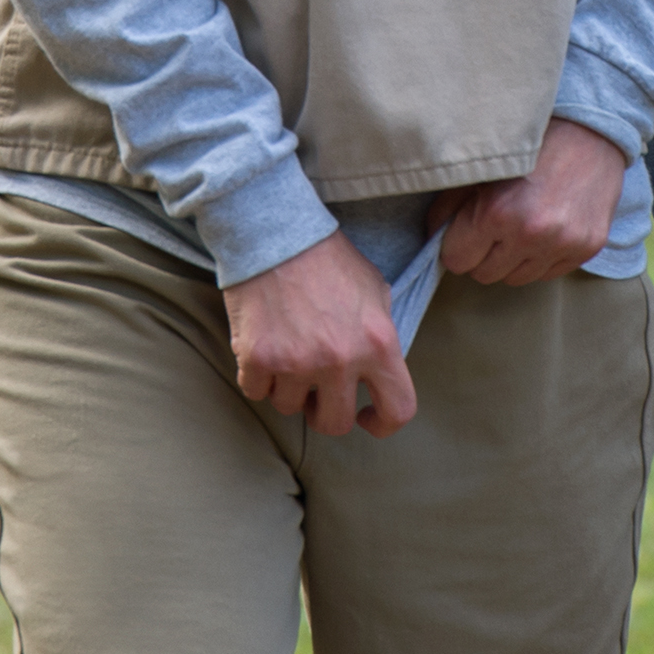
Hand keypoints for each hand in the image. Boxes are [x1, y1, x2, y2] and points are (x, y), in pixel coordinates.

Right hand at [225, 233, 414, 438]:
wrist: (275, 230)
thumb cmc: (328, 257)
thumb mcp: (375, 290)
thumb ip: (381, 334)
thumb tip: (378, 369)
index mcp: (378, 343)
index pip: (398, 409)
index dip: (383, 423)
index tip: (367, 418)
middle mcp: (340, 359)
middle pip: (335, 424)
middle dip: (325, 411)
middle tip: (317, 391)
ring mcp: (296, 362)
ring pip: (290, 408)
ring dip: (288, 388)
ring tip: (286, 356)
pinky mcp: (258, 357)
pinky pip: (255, 391)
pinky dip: (256, 376)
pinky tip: (261, 350)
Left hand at [431, 119, 626, 288]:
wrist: (591, 129)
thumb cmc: (530, 143)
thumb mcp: (480, 168)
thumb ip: (448, 206)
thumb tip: (432, 236)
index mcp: (497, 212)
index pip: (456, 261)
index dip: (456, 245)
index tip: (463, 230)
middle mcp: (531, 235)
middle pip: (484, 275)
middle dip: (481, 253)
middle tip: (491, 225)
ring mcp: (563, 245)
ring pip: (515, 278)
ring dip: (511, 258)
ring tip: (520, 223)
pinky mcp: (586, 249)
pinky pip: (546, 274)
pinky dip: (539, 257)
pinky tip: (544, 227)